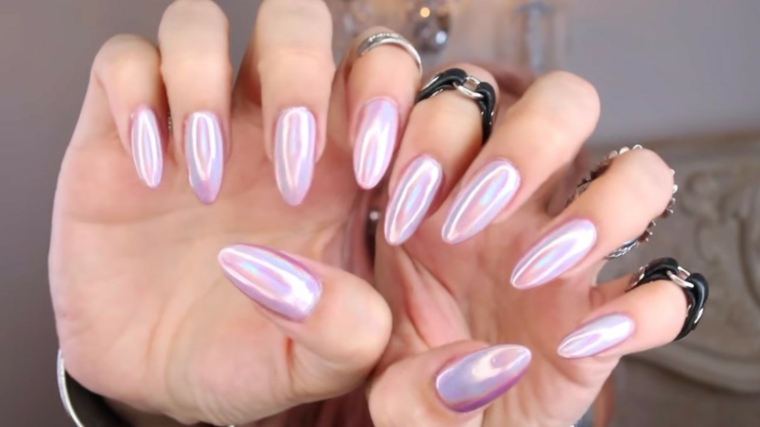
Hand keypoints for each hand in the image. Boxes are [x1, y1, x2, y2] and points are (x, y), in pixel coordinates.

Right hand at [49, 1, 421, 424]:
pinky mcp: (122, 131)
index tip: (386, 179)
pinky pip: (123, 63)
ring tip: (206, 177)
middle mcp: (266, 123)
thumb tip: (322, 287)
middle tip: (292, 168)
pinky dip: (134, 98)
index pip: (384, 74)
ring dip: (206, 82)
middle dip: (300, 73)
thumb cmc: (249, 356)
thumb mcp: (313, 362)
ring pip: (201, 24)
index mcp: (338, 162)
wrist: (159, 373)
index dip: (395, 99)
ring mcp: (194, 120)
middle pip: (296, 21)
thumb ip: (347, 334)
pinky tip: (150, 170)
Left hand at [366, 69, 683, 425]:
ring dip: (598, 211)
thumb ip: (394, 372)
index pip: (458, 102)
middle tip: (472, 218)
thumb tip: (463, 370)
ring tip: (531, 273)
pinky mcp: (618, 311)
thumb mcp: (383, 370)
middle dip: (526, 141)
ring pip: (637, 173)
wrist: (462, 421)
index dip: (433, 132)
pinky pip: (668, 289)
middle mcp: (520, 206)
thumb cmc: (417, 375)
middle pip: (561, 103)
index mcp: (449, 194)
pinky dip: (641, 310)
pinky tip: (580, 341)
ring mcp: (576, 253)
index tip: (406, 211)